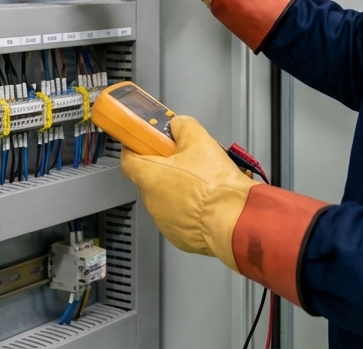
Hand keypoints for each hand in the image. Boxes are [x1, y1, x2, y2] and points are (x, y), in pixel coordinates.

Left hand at [120, 116, 253, 270]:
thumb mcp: (199, 140)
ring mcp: (165, 221)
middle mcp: (152, 201)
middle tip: (187, 160)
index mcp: (150, 176)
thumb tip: (178, 125)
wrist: (235, 219)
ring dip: (181, 189)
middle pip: (152, 178)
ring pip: (168, 199)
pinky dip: (191, 210)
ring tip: (204, 182)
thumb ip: (182, 126)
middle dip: (168, 168)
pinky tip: (208, 201)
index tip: (146, 143)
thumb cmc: (216, 186)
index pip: (127, 158)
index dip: (137, 147)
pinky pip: (181, 217)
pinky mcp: (180, 236)